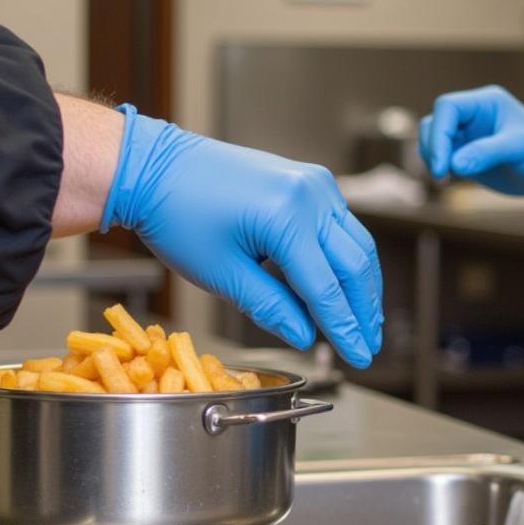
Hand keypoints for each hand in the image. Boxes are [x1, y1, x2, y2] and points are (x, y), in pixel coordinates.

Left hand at [101, 105, 382, 367]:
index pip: (327, 288)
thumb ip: (270, 306)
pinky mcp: (308, 180)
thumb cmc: (176, 216)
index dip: (345, 329)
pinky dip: (346, 258)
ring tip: (366, 322)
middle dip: (364, 311)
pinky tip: (345, 285)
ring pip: (356, 243)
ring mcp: (313, 182)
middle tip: (368, 346)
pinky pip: (340, 225)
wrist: (155, 167)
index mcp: (287, 218)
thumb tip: (304, 336)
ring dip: (364, 285)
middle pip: (354, 264)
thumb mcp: (222, 274)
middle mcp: (310, 194)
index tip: (359, 357)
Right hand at [418, 86, 523, 199]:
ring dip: (431, 158)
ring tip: (445, 179)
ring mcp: (466, 133)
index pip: (447, 107)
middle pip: (434, 123)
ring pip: (431, 138)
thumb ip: (487, 153)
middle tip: (442, 176)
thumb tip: (453, 164)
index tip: (443, 165)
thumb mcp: (519, 149)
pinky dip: (437, 166)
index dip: (439, 134)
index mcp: (485, 102)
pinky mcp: (463, 152)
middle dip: (433, 148)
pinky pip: (438, 154)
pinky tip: (448, 180)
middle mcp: (472, 114)